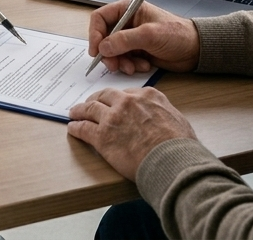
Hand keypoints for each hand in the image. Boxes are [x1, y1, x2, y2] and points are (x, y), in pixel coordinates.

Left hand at [67, 87, 196, 180]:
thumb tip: (160, 117)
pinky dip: (76, 127)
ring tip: (74, 113)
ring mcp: (113, 117)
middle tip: (89, 103)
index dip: (116, 99)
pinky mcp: (102, 135)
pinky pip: (83, 128)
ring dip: (80, 110)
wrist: (172, 160)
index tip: (112, 102)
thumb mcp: (177, 118)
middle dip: (95, 99)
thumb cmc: (179, 145)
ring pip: (89, 109)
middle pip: (104, 96)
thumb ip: (163, 112)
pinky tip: (73, 128)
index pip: (126, 93)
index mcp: (147, 96)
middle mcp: (127, 102)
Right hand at [88, 0, 199, 74]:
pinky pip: (123, 60)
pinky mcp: (136, 50)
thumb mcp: (149, 35)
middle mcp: (126, 22)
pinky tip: (144, 65)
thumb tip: (103, 47)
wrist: (195, 50)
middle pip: (104, 37)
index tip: (96, 51)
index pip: (100, 18)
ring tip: (134, 67)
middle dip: (109, 53)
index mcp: (127, 9)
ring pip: (112, 51)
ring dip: (121, 62)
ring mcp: (131, 37)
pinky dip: (130, 65)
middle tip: (115, 65)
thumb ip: (124, 40)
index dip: (95, 34)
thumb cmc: (178, 34)